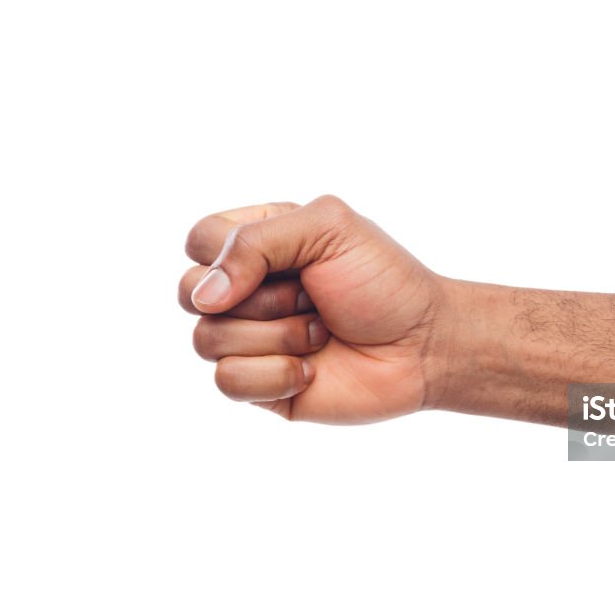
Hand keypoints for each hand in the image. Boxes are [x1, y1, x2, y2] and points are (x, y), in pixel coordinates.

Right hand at [179, 196, 445, 421]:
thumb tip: (203, 298)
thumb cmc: (384, 281)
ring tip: (320, 332)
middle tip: (311, 297)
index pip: (198, 240)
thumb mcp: (327, 228)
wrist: (424, 345)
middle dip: (259, 297)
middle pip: (191, 293)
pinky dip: (275, 374)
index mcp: (258, 244)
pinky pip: (226, 382)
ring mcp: (249, 341)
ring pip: (207, 340)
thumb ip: (255, 241)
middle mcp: (246, 292)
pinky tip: (311, 370)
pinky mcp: (259, 386)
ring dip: (276, 336)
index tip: (285, 261)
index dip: (229, 254)